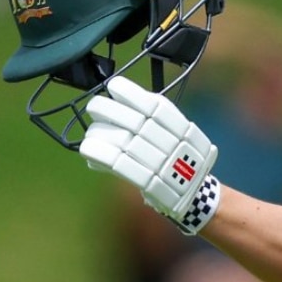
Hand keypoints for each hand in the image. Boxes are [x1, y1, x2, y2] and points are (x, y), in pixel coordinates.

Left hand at [81, 76, 220, 234]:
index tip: (113, 87)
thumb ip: (154, 117)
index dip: (131, 93)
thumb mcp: (178, 131)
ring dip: (99, 133)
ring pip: (123, 141)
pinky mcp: (150, 183)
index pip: (154, 105)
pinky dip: (100, 154)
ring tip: (91, 133)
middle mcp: (173, 144)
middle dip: (108, 109)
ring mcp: (162, 164)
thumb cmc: (179, 158)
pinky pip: (120, 165)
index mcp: (181, 128)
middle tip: (94, 107)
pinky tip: (87, 149)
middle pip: (134, 121)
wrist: (194, 194)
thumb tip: (118, 101)